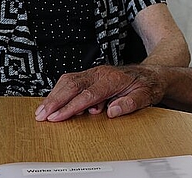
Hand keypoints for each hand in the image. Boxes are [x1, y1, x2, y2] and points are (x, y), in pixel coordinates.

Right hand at [35, 64, 163, 121]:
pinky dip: (59, 91)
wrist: (150, 74)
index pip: (87, 94)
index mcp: (112, 79)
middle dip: (55, 100)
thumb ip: (131, 103)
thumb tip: (113, 111)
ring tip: (41, 111)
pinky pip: (70, 81)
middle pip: (72, 84)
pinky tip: (52, 103)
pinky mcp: (90, 76)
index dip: (71, 107)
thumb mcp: (146, 97)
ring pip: (68, 80)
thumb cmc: (146, 86)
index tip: (57, 118)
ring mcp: (94, 73)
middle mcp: (100, 73)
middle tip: (41, 115)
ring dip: (53, 95)